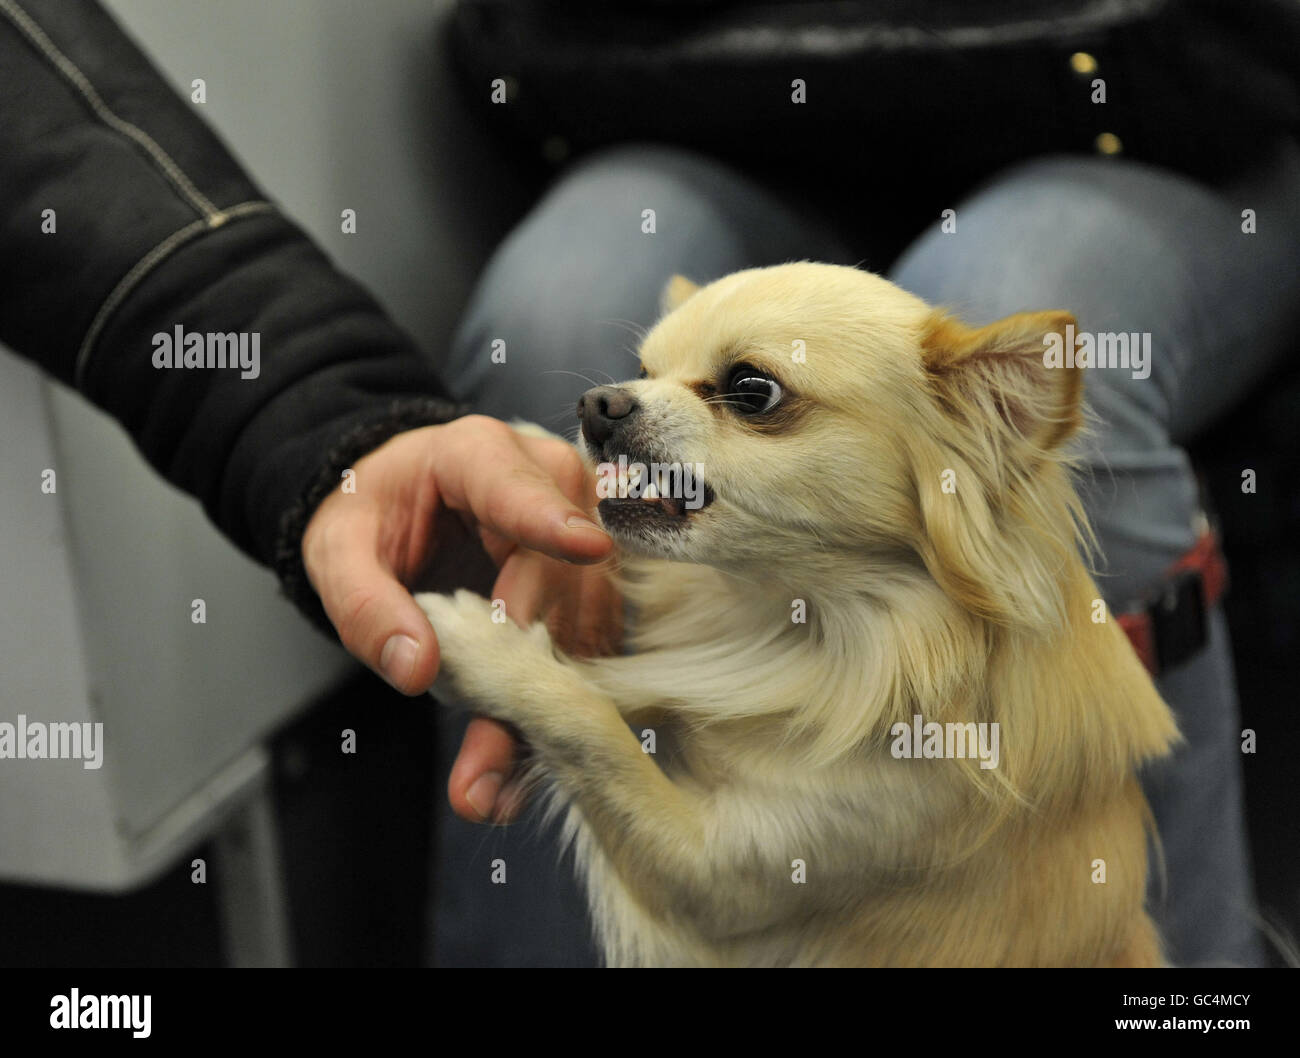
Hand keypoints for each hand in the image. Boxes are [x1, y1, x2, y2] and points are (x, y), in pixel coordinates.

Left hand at [301, 414, 620, 823]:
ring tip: (491, 781)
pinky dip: (554, 702)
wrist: (402, 500)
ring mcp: (584, 529)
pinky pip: (591, 643)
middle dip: (525, 675)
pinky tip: (514, 764)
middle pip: (558, 582)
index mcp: (479, 454)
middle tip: (485, 770)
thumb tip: (416, 667)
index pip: (519, 488)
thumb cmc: (373, 511)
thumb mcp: (338, 551)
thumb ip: (365, 604)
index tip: (585, 547)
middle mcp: (550, 483)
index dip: (552, 520)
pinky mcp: (595, 580)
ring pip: (585, 624)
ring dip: (542, 704)